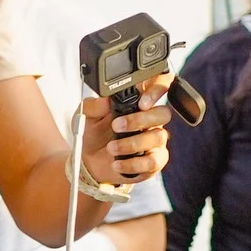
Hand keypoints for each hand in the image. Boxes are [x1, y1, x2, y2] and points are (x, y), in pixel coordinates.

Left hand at [80, 74, 172, 188]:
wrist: (89, 160)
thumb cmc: (94, 132)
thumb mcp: (87, 115)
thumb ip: (94, 105)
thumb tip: (105, 100)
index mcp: (139, 102)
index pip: (160, 87)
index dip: (158, 90)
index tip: (142, 102)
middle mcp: (151, 119)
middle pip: (163, 113)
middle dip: (140, 120)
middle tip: (117, 125)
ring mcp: (155, 140)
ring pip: (158, 137)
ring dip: (132, 143)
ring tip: (111, 147)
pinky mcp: (154, 161)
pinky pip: (153, 161)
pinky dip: (133, 163)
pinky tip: (118, 163)